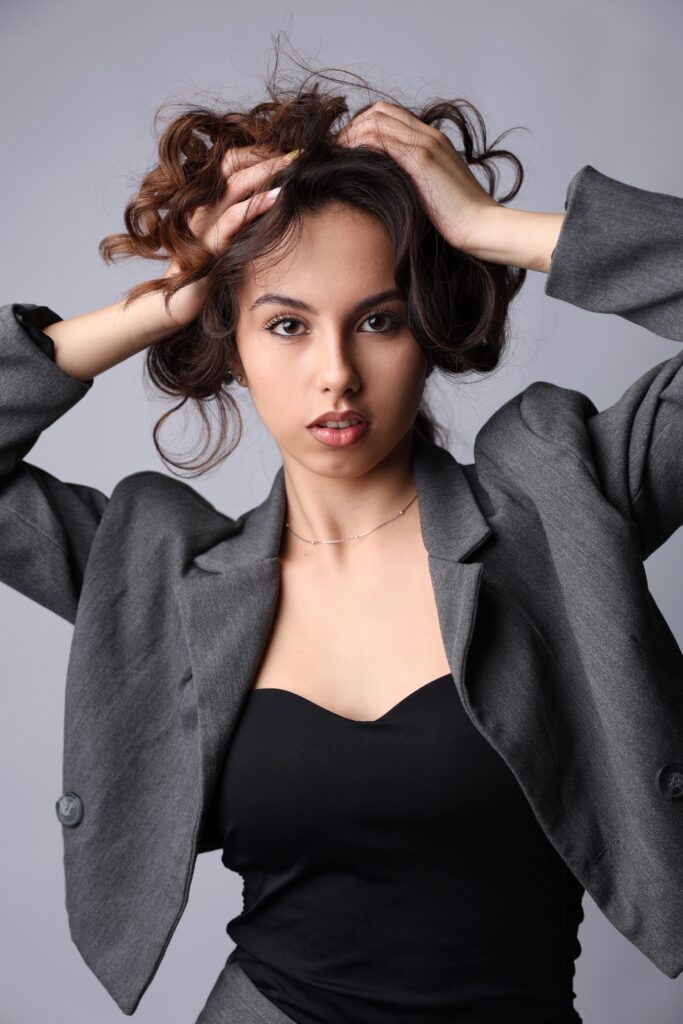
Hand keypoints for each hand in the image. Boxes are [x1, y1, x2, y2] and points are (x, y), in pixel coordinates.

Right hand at [161, 144, 291, 323]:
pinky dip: (254, 207)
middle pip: (232, 166)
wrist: (181, 299)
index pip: (232, 162)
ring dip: (263, 173)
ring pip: (232, 187)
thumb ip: (248, 215)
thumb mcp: (232, 237)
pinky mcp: (208, 247)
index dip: (258, 151)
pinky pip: (231, 222)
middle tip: (296, 153)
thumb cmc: (211, 268)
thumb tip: (281, 198)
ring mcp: (204, 224)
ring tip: (290, 167)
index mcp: (210, 200)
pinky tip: (277, 199)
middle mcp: (205, 205)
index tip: (287, 149)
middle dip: (265, 156)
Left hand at [334, 101, 499, 253]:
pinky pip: (381, 138)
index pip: (391, 115)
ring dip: (350, 135)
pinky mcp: (420, 159)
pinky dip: (359, 144)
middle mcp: (429, 135)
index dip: (364, 126)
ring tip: (335, 155)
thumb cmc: (460, 218)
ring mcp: (425, 144)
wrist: (481, 225)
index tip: (347, 148)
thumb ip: (415, 181)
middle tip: (335, 150)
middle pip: (380, 111)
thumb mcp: (434, 193)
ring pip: (376, 120)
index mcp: (433, 140)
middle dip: (352, 126)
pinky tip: (347, 161)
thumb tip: (390, 189)